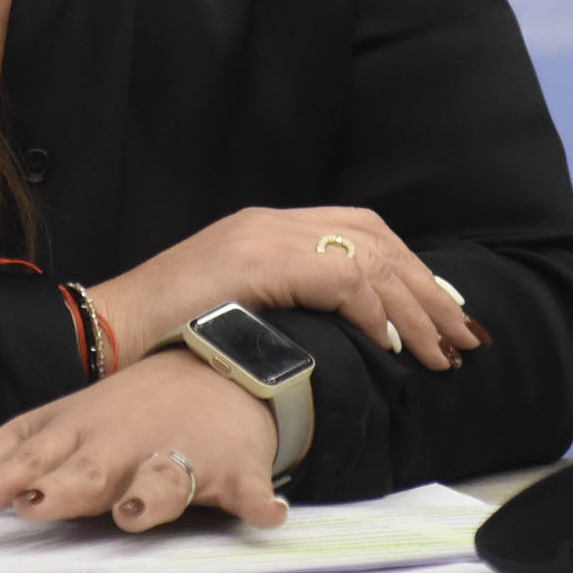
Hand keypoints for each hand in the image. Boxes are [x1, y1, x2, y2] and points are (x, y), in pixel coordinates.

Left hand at [0, 352, 286, 531]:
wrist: (214, 372)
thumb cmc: (120, 413)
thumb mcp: (44, 429)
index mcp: (68, 435)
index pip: (19, 457)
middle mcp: (115, 445)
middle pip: (83, 471)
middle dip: (59, 487)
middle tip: (36, 503)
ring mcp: (172, 456)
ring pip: (158, 478)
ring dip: (145, 492)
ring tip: (135, 507)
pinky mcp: (228, 469)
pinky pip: (245, 488)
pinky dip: (255, 497)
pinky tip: (264, 509)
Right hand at [90, 206, 479, 369]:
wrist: (109, 331)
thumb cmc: (167, 334)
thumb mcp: (235, 307)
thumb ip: (283, 302)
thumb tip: (340, 333)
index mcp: (267, 228)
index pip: (358, 230)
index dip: (408, 267)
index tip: (442, 308)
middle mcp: (271, 222)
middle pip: (373, 238)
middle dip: (425, 288)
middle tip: (464, 333)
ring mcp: (263, 238)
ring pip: (366, 258)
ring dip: (413, 308)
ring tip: (443, 350)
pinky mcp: (257, 262)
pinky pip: (338, 278)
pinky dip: (375, 311)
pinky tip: (395, 343)